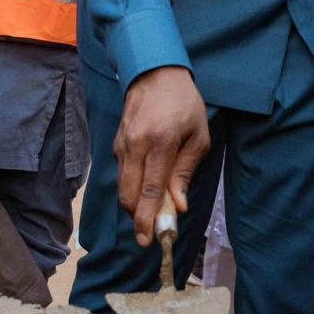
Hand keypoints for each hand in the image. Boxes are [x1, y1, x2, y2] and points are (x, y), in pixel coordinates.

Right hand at [114, 66, 209, 245]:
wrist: (155, 73)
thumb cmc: (184, 104)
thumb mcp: (198, 136)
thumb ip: (185, 172)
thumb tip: (177, 205)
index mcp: (160, 143)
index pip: (150, 190)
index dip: (148, 218)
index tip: (148, 240)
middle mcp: (135, 145)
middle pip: (129, 194)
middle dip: (138, 218)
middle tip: (150, 232)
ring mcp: (122, 143)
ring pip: (122, 186)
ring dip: (134, 204)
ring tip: (152, 212)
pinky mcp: (116, 142)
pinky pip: (122, 173)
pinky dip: (131, 187)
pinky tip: (145, 188)